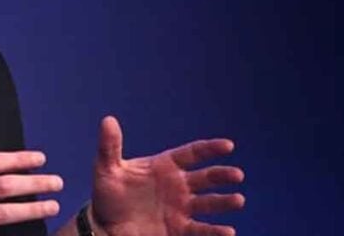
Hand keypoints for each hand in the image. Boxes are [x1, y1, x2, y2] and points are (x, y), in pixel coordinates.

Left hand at [90, 116, 244, 235]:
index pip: (192, 153)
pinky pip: (200, 229)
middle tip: (237, 175)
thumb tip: (108, 120)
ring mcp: (180, 208)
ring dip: (224, 201)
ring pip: (208, 203)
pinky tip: (228, 231)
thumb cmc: (107, 194)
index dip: (210, 149)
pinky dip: (214, 231)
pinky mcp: (178, 229)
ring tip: (238, 200)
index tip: (228, 146)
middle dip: (222, 175)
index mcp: (164, 166)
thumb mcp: (106, 169)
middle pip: (206, 177)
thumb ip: (109, 146)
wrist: (104, 225)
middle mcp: (177, 185)